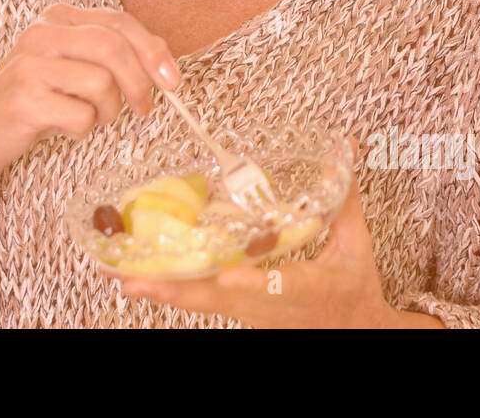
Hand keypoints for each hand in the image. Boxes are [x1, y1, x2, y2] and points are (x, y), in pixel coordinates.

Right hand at [0, 4, 179, 176]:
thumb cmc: (36, 100)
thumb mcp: (72, 67)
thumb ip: (110, 56)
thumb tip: (163, 65)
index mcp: (57, 17)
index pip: (119, 23)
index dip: (153, 50)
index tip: (172, 80)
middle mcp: (41, 33)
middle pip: (114, 48)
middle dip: (139, 83)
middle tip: (142, 110)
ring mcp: (30, 65)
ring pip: (102, 84)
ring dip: (107, 111)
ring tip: (89, 117)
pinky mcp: (24, 100)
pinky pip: (82, 117)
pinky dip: (83, 130)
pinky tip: (63, 128)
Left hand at [105, 136, 420, 326]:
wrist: (356, 332)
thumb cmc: (354, 289)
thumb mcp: (355, 246)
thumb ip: (346, 199)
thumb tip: (346, 148)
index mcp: (299, 290)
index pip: (261, 286)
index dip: (235, 282)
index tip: (213, 274)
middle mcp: (265, 307)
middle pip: (212, 300)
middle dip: (170, 290)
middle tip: (127, 279)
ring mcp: (250, 313)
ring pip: (200, 303)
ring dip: (162, 291)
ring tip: (122, 277)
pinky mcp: (241, 312)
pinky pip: (203, 302)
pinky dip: (174, 290)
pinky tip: (145, 279)